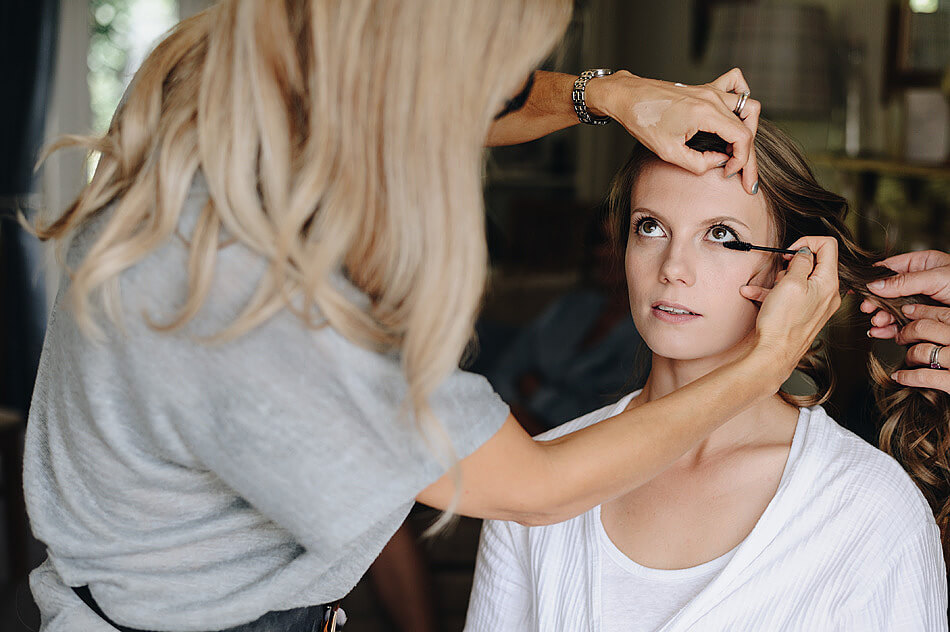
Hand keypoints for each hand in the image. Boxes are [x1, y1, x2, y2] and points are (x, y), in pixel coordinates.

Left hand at [587, 67, 759, 193]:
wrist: (627, 97)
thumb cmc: (644, 122)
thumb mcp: (669, 152)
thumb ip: (699, 163)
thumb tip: (720, 162)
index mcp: (705, 113)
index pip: (742, 137)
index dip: (742, 160)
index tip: (729, 173)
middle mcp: (712, 98)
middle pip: (748, 126)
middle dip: (748, 154)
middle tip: (743, 175)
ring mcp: (710, 90)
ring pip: (748, 106)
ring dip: (749, 129)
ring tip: (738, 150)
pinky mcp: (704, 88)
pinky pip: (734, 85)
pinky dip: (741, 99)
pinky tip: (736, 115)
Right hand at [738, 236, 840, 372]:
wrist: (774, 354)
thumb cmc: (782, 323)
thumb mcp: (790, 283)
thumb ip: (801, 262)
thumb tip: (804, 253)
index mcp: (829, 283)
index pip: (828, 246)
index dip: (806, 243)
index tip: (790, 252)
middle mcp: (828, 293)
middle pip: (814, 262)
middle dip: (792, 264)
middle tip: (780, 273)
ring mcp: (817, 304)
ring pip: (800, 279)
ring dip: (779, 280)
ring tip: (767, 288)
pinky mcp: (805, 312)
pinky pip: (792, 295)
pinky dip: (774, 292)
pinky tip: (755, 295)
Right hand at [861, 250, 949, 338]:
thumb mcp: (936, 278)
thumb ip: (904, 281)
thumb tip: (875, 284)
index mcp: (921, 264)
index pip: (888, 269)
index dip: (871, 279)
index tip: (857, 289)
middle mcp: (918, 282)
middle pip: (886, 292)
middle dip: (875, 302)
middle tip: (868, 309)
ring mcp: (920, 302)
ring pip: (891, 309)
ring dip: (881, 317)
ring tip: (877, 323)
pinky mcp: (923, 319)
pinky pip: (900, 324)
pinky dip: (889, 329)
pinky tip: (882, 331)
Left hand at [887, 303, 949, 392]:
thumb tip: (927, 318)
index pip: (940, 313)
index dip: (919, 311)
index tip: (907, 311)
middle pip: (924, 328)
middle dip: (907, 332)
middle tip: (901, 337)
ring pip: (920, 350)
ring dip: (908, 355)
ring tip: (908, 359)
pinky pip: (923, 375)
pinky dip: (907, 376)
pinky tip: (899, 376)